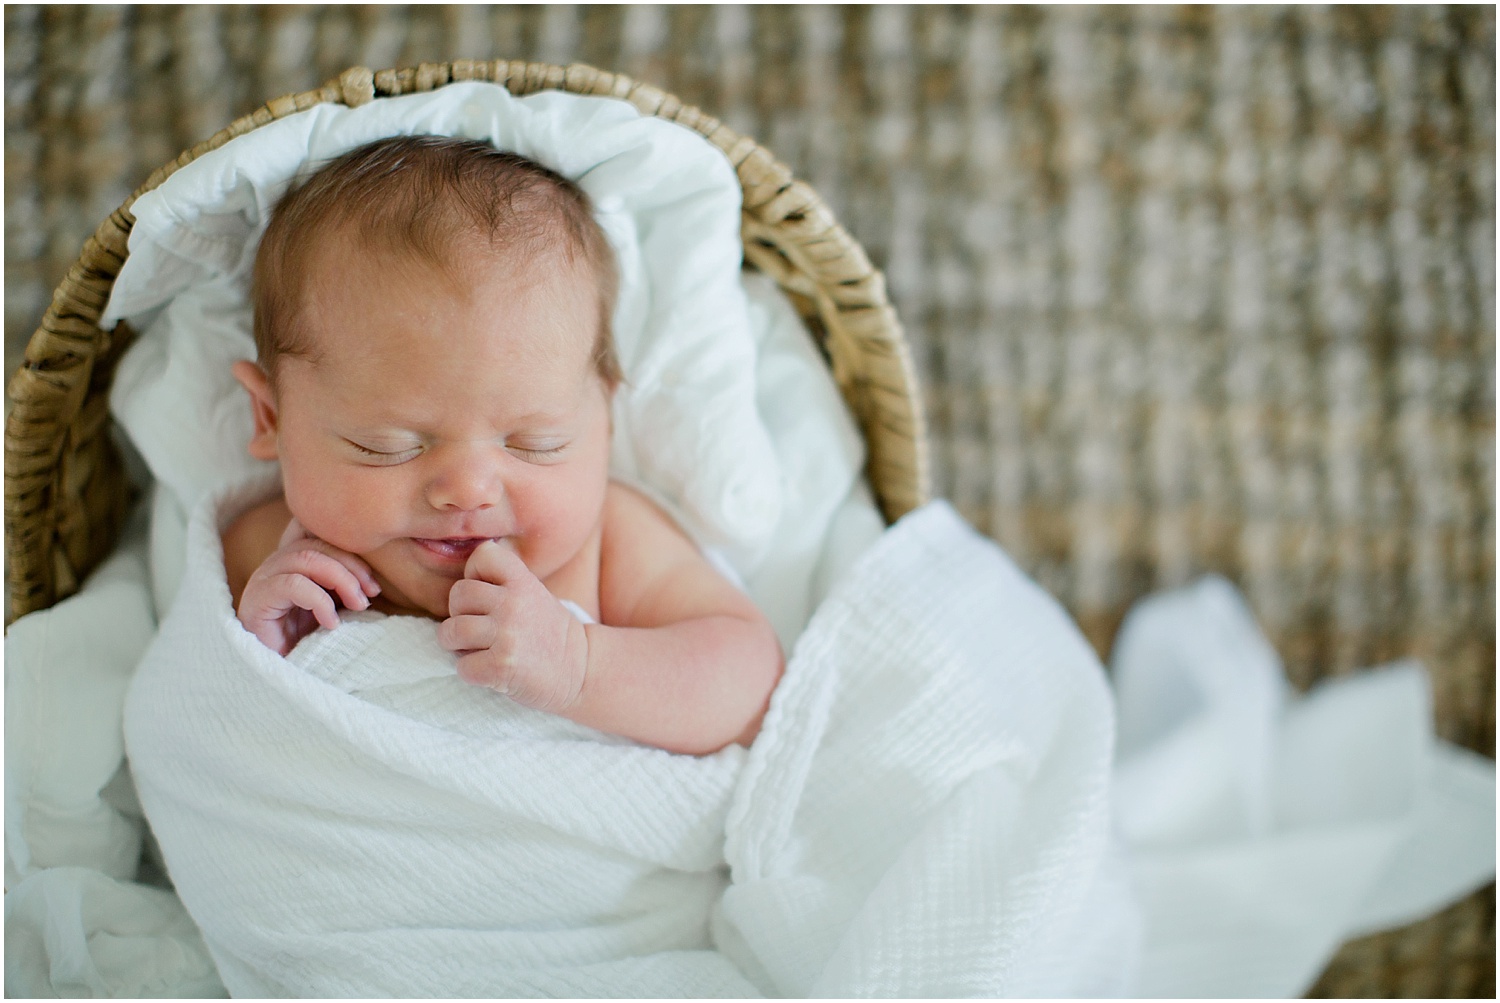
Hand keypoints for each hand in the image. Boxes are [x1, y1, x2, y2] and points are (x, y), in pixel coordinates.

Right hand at [236, 517, 380, 655]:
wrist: (282, 677)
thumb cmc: (312, 643)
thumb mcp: (337, 607)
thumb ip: (347, 587)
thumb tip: (378, 578)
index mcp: (295, 562)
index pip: (320, 536)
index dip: (352, 554)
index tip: (375, 584)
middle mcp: (276, 565)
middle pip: (316, 545)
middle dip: (351, 567)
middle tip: (371, 593)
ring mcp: (263, 580)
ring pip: (305, 558)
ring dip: (340, 579)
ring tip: (358, 607)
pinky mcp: (256, 600)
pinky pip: (292, 584)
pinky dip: (319, 601)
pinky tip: (331, 623)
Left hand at [438, 541, 588, 712]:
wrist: (581, 670)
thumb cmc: (548, 633)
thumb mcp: (533, 594)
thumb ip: (501, 583)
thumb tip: (459, 583)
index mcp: (523, 581)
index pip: (482, 554)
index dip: (475, 573)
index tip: (487, 592)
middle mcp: (513, 604)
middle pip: (458, 594)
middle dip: (461, 613)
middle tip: (480, 627)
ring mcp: (506, 635)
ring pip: (450, 631)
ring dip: (457, 645)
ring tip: (477, 649)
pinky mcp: (500, 666)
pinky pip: (461, 666)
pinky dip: (470, 672)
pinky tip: (490, 670)